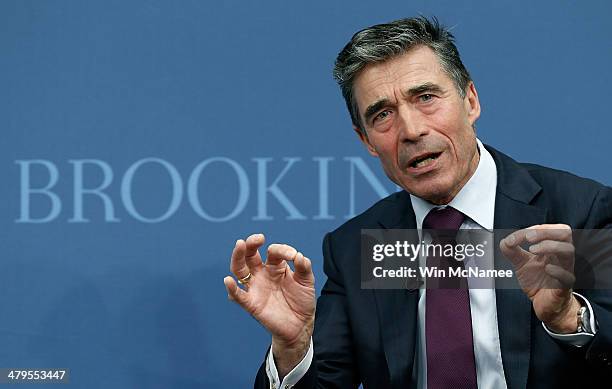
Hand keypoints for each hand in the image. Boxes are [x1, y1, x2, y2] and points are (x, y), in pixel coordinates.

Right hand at [223, 234, 315, 375]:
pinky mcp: (251, 303)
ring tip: (240, 244)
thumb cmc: (302, 301)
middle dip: (250, 243)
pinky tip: (228, 280)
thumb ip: (304, 267)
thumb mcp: (307, 281)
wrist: (301, 325)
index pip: (273, 251)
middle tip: (258, 238)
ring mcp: (255, 287)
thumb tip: (298, 255)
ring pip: (239, 269)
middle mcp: (262, 274)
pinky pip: (238, 295)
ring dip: (237, 256)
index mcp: (275, 266)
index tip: (293, 256)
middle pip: (249, 255)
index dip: (282, 250)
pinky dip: (231, 288)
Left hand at [500, 224, 579, 332]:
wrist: (544, 305)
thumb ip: (512, 251)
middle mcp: (560, 256)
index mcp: (552, 248)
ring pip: (568, 251)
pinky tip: (546, 269)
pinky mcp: (564, 286)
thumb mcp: (521, 264)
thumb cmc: (538, 282)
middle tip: (528, 237)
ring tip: (532, 251)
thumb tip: (504, 241)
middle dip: (545, 231)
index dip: (535, 229)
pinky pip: (567, 276)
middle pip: (565, 233)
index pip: (551, 229)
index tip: (517, 236)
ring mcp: (564, 270)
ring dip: (549, 246)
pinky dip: (557, 270)